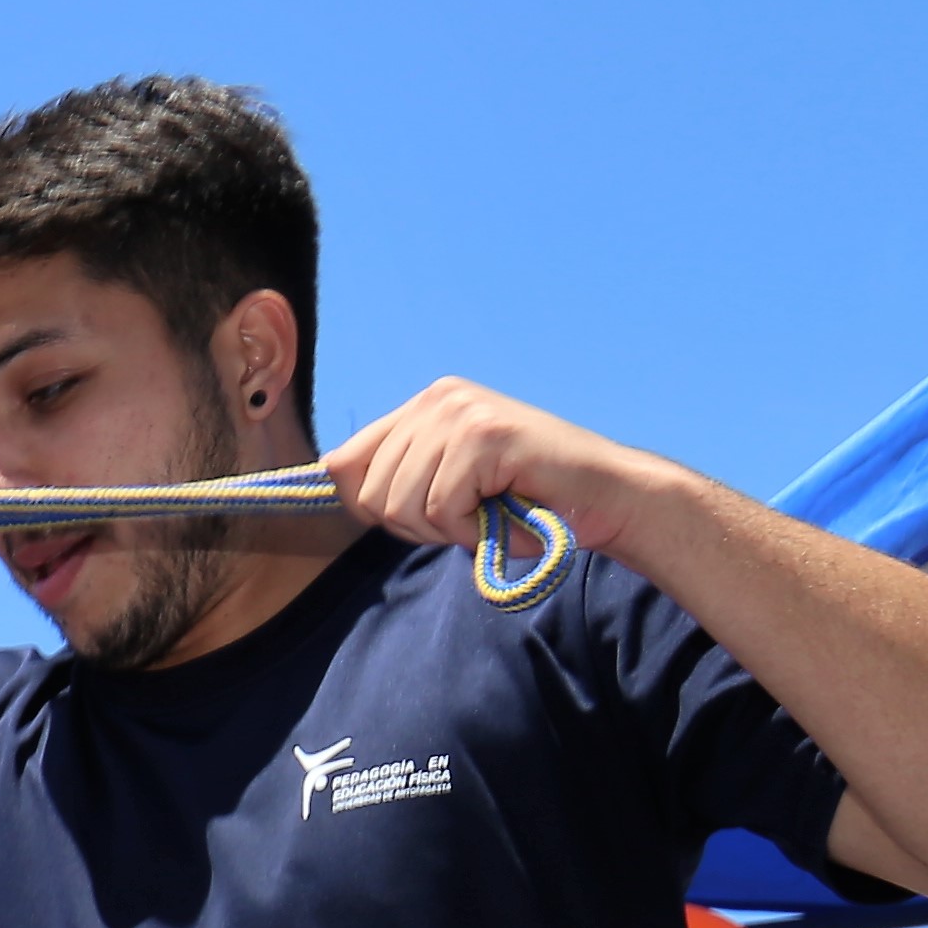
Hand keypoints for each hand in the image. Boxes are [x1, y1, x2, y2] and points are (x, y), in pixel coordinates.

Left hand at [325, 379, 661, 570]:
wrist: (602, 498)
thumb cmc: (525, 501)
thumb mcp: (444, 485)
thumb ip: (392, 477)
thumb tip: (325, 475)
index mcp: (422, 406)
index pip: (342, 462)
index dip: (369, 506)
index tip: (420, 516)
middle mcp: (437, 398)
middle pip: (368, 493)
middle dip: (414, 525)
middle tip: (467, 517)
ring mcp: (460, 412)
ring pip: (400, 504)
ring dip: (444, 529)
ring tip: (487, 513)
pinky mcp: (483, 435)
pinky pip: (440, 508)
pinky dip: (469, 529)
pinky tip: (504, 512)